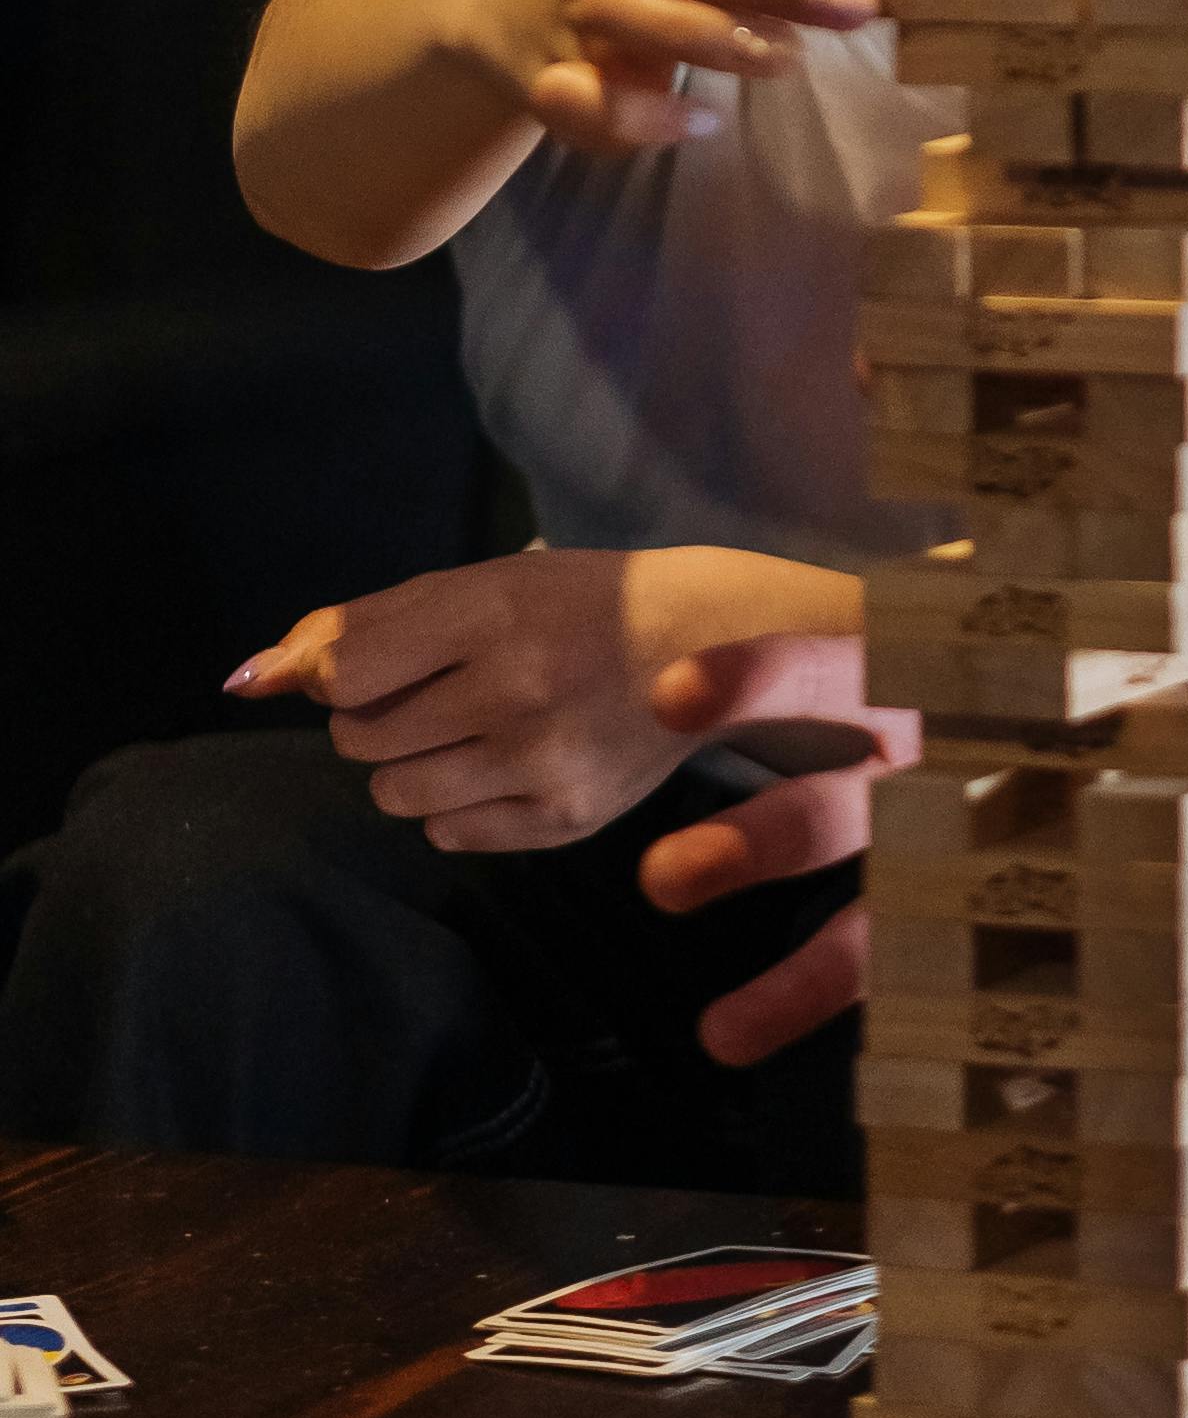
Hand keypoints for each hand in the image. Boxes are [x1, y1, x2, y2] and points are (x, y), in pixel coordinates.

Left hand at [225, 544, 863, 851]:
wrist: (711, 642)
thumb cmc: (574, 603)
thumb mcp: (475, 585)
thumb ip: (357, 625)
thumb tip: (245, 680)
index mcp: (494, 609)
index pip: (344, 674)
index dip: (339, 678)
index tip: (380, 668)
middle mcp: (519, 687)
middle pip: (361, 741)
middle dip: (374, 722)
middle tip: (436, 695)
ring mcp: (546, 761)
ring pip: (396, 795)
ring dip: (407, 767)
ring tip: (464, 733)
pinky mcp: (568, 819)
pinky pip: (448, 833)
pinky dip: (455, 802)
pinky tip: (502, 764)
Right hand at [632, 527, 1187, 1068]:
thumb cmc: (1179, 611)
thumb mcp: (1141, 550)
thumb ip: (1078, 492)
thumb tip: (947, 380)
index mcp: (958, 656)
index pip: (836, 655)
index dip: (758, 676)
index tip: (677, 695)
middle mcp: (932, 743)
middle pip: (823, 790)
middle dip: (748, 834)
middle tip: (665, 880)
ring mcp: (946, 830)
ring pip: (851, 898)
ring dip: (781, 962)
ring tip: (713, 1027)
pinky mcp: (978, 901)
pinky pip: (905, 960)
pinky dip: (841, 1006)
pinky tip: (765, 1047)